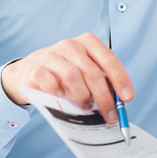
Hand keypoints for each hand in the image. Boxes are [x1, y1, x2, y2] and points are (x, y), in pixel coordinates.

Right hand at [0, 33, 133, 122]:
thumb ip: (102, 82)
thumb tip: (119, 103)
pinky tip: (60, 97)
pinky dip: (57, 91)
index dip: (121, 80)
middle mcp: (70, 45)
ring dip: (83, 96)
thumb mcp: (85, 73)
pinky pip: (48, 80)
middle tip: (110, 115)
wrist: (29, 72)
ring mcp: (51, 55)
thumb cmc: (64, 74)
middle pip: (92, 72)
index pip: (109, 60)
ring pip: (73, 76)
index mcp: (88, 43)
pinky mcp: (34, 68)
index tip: (127, 98)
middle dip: (104, 97)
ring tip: (86, 106)